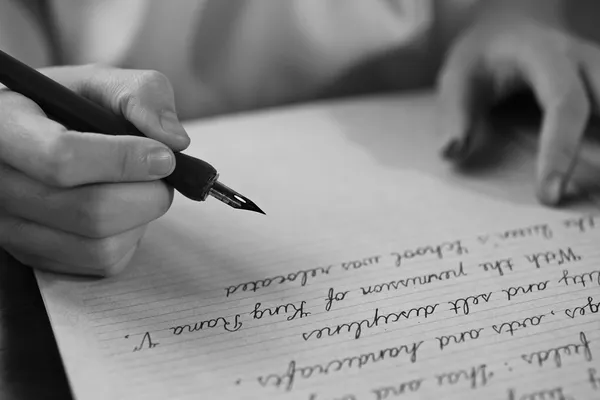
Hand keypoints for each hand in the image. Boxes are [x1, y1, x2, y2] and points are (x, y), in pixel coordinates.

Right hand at [0, 64, 189, 275]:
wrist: (44, 138)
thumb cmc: (72, 108)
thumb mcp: (102, 83)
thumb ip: (141, 93)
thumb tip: (173, 140)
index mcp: (4, 128)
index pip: (61, 158)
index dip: (123, 161)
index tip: (164, 156)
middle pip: (92, 211)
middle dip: (149, 193)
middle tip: (164, 173)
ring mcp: (12, 229)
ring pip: (101, 245)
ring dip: (142, 217)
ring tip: (140, 187)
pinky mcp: (37, 257)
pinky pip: (104, 262)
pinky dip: (131, 237)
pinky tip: (122, 208)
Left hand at [437, 14, 598, 205]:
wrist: (506, 31)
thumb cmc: (480, 59)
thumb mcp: (456, 78)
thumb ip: (453, 114)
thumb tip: (450, 152)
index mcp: (544, 54)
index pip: (564, 103)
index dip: (560, 150)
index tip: (549, 195)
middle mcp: (582, 60)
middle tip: (582, 197)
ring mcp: (598, 73)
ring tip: (593, 192)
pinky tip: (593, 181)